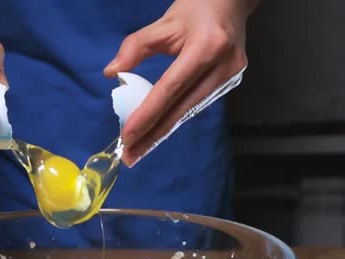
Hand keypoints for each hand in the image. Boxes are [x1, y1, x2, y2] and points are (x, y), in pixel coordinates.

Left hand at [104, 0, 257, 166]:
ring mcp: (231, 78)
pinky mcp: (231, 83)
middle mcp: (223, 67)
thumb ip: (136, 47)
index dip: (147, 115)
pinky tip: (157, 131)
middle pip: (181, 110)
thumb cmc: (197, 7)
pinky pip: (196, 105)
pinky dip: (175, 118)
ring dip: (162, 132)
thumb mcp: (164, 22)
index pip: (170, 89)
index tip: (127, 137)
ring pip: (189, 112)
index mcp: (207, 47)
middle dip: (152, 136)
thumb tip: (112, 73)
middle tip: (129, 157)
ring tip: (139, 149)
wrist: (233, 2)